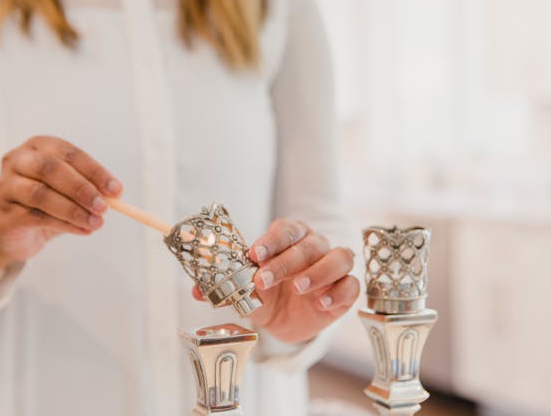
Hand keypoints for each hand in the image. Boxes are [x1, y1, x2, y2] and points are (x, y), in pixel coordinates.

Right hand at [0, 136, 122, 293]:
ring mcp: (6, 186)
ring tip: (95, 222)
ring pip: (41, 195)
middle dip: (81, 188)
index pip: (69, 153)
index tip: (116, 190)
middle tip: (104, 206)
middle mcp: (18, 160)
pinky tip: (82, 230)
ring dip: (73, 210)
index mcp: (38, 146)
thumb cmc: (47, 202)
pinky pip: (36, 218)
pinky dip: (64, 224)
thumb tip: (114, 195)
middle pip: (51, 169)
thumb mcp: (71, 191)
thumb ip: (90, 189)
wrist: (16, 230)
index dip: (95, 171)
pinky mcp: (4, 213)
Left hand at [193, 219, 358, 343]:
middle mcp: (315, 246)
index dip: (272, 239)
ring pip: (339, 257)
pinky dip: (339, 292)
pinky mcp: (346, 289)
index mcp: (290, 237)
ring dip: (318, 272)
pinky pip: (352, 285)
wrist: (283, 321)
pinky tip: (321, 303)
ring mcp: (334, 266)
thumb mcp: (244, 291)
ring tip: (297, 289)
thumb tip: (198, 290)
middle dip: (285, 262)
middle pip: (309, 245)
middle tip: (263, 280)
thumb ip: (225, 287)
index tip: (254, 253)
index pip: (286, 229)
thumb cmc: (265, 295)